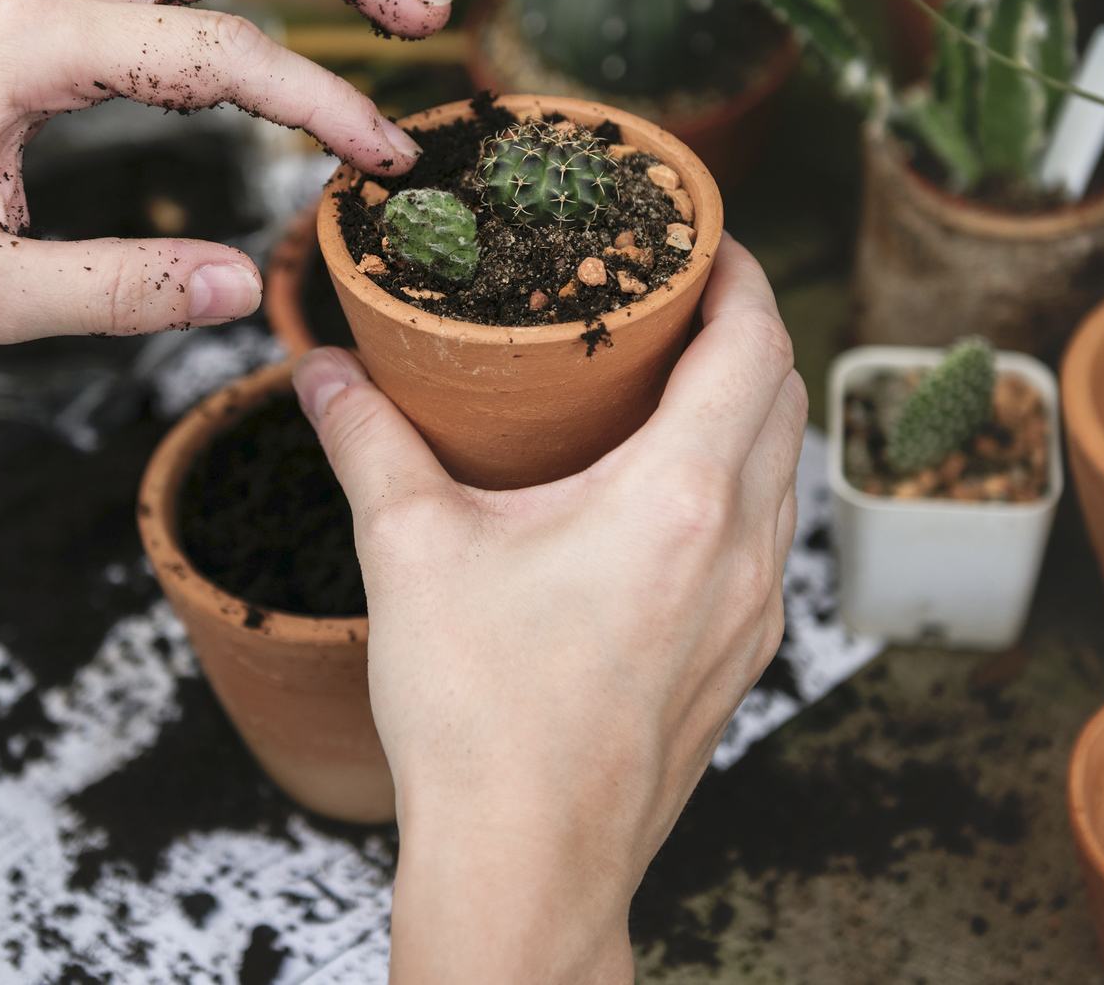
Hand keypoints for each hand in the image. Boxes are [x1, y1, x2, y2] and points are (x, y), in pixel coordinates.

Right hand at [293, 239, 805, 983]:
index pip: (755, 344)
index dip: (740, 273)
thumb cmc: (478, 718)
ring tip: (666, 382)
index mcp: (680, 498)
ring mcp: (753, 613)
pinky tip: (661, 496)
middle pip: (784, 397)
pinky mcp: (740, 661)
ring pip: (782, 471)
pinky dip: (736, 484)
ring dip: (745, 408)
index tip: (701, 237)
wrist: (527, 866)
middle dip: (743, 329)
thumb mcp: (408, 553)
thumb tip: (320, 369)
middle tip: (673, 296)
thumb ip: (366, 441)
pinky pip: (765, 539)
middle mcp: (742, 548)